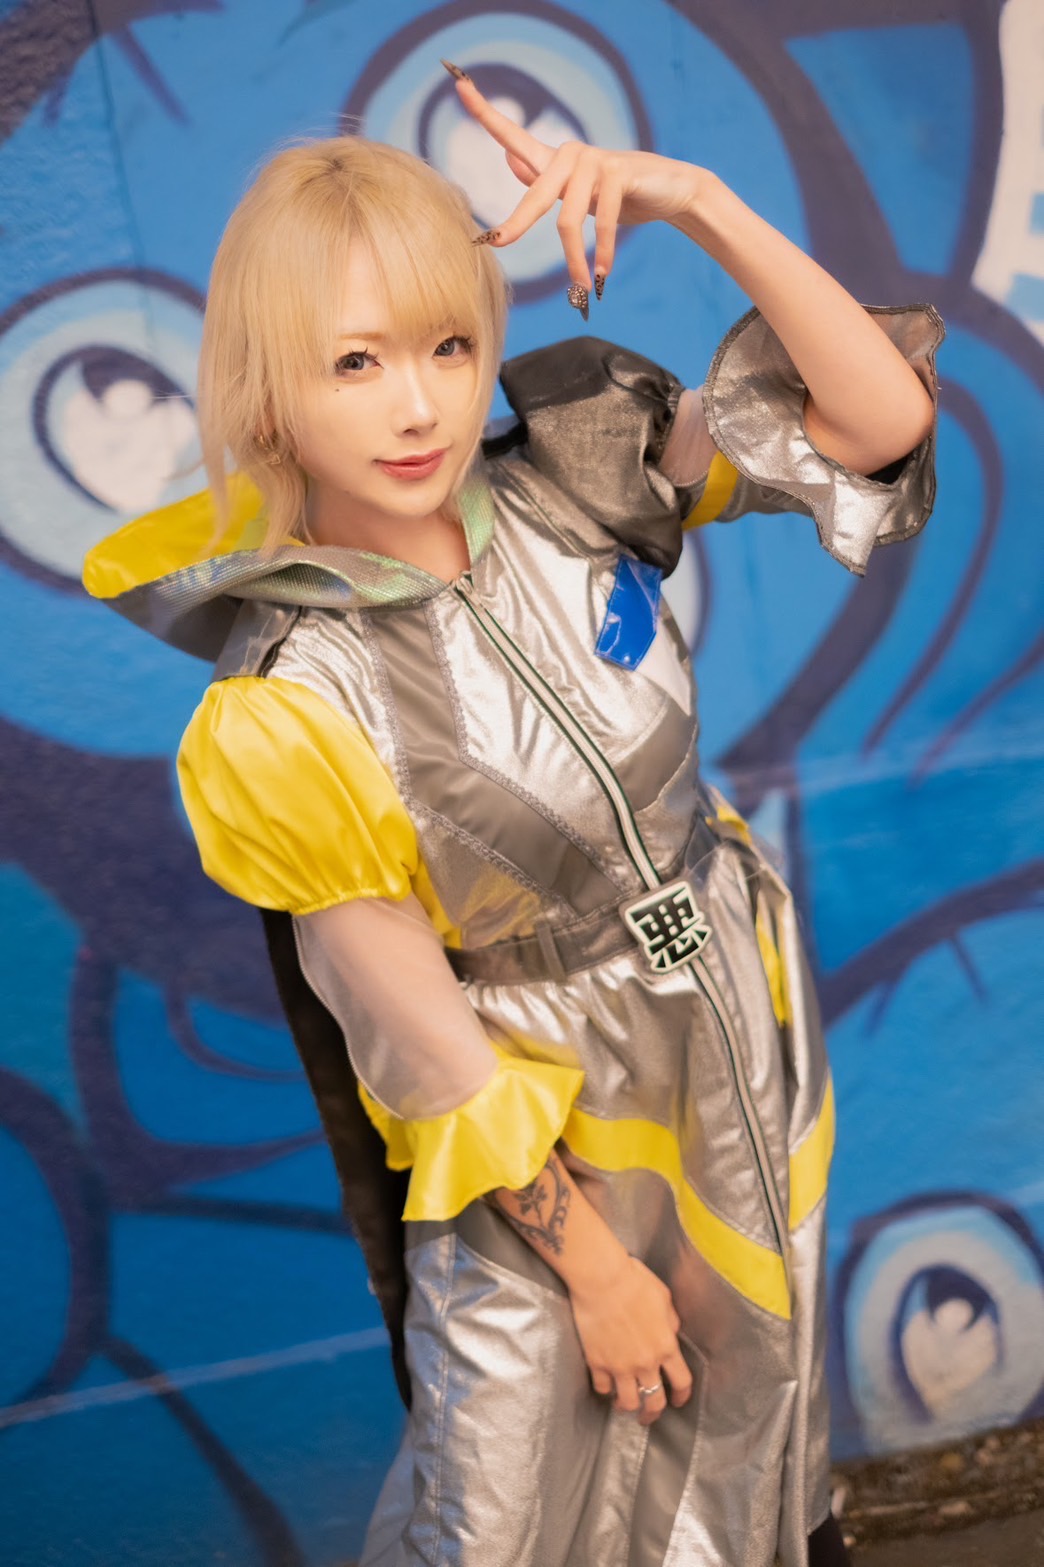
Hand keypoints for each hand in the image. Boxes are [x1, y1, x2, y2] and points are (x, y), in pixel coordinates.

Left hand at [444, 63, 700, 297]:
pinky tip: (602, 274)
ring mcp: (593, 160)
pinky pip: (601, 221)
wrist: (670, 190)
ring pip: (568, 219)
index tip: (457, 82)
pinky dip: (602, 253)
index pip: (512, 136)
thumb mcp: (577, 193)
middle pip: (534, 197)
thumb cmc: (620, 196)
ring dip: (575, 260)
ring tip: (581, 288)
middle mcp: (569, 154)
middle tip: (498, 244)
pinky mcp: (617, 172)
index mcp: (554, 161)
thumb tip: (509, 157)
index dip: (484, 110)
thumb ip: (544, 179)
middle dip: (515, 225)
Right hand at [568, 1253, 693, 1424]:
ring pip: (628, 1403)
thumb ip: (670, 1322)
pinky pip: (602, 1388)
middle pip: (655, 1402)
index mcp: (666, 1346)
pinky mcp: (597, 1362)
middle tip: (649, 1415)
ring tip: (624, 1403)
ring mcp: (620, 1365)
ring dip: (628, 1406)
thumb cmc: (634, 1281)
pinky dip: (605, 1389)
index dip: (682, 1396)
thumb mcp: (664, 1298)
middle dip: (653, 1413)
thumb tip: (670, 1333)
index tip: (678, 1400)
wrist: (601, 1278)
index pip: (681, 1382)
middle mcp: (645, 1363)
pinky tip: (605, 1385)